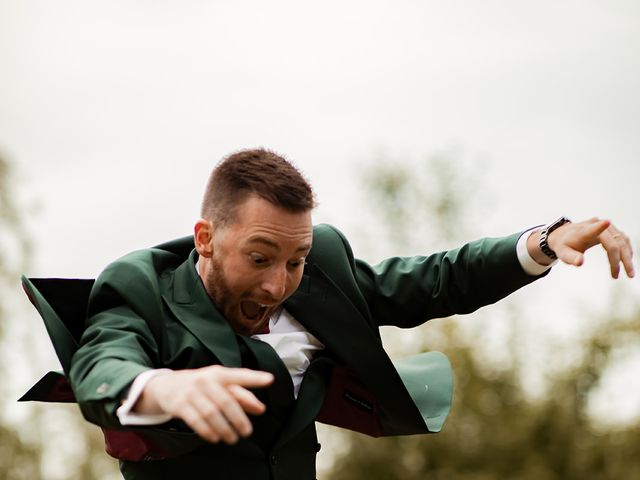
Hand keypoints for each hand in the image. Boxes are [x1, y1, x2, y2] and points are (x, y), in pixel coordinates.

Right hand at [135, 365, 272, 443]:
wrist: (166, 385)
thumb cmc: (200, 385)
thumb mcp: (219, 385)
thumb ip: (241, 395)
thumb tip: (260, 408)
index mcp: (219, 373)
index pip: (239, 375)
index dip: (254, 377)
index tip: (270, 379)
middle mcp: (205, 380)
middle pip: (226, 401)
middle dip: (239, 419)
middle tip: (247, 432)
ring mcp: (191, 392)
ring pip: (211, 413)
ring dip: (224, 428)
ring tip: (232, 438)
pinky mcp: (179, 405)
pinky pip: (195, 421)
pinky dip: (207, 431)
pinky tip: (215, 438)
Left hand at [540, 218, 633, 277]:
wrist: (565, 235)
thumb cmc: (565, 245)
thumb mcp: (563, 254)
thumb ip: (571, 258)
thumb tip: (580, 262)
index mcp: (583, 231)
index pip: (592, 229)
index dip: (599, 226)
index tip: (606, 223)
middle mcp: (596, 225)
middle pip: (614, 242)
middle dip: (621, 259)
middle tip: (623, 275)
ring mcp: (606, 226)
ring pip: (622, 241)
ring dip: (627, 257)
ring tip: (628, 272)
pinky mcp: (611, 229)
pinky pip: (623, 240)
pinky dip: (627, 251)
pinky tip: (627, 261)